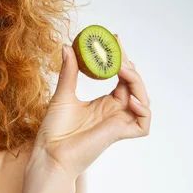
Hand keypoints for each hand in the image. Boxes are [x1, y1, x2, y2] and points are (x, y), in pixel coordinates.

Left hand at [29, 34, 151, 180]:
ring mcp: (119, 123)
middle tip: (117, 50)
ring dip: (137, 83)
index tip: (114, 39)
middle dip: (129, 66)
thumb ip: (69, 72)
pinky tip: (130, 99)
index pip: (121, 77)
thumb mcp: (63, 94)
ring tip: (122, 69)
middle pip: (134, 85)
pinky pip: (143, 123)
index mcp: (104, 103)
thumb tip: (67, 47)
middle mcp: (115, 112)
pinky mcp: (119, 135)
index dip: (121, 59)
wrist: (49, 153)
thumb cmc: (54, 130)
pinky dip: (143, 110)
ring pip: (143, 101)